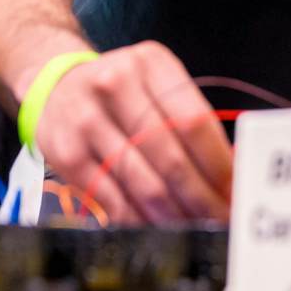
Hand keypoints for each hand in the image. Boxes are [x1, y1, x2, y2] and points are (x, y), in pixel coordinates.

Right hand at [34, 41, 232, 224]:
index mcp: (150, 63)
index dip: (219, 165)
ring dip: (174, 214)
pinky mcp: (66, 153)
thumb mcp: (156, 84)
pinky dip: (140, 219)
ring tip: (193, 226)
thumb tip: (233, 172)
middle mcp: (115, 85)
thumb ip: (191, 121)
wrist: (56, 85)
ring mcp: (87, 119)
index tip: (235, 192)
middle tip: (220, 220)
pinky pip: (112, 199)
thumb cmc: (121, 91)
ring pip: (143, 183)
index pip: (195, 122)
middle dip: (201, 198)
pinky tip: (156, 226)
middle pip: (171, 157)